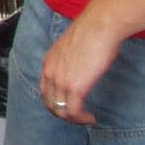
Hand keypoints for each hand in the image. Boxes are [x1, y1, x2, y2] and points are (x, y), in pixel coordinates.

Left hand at [38, 10, 123, 125]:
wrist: (100, 25)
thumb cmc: (92, 32)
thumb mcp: (72, 48)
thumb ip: (70, 60)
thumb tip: (79, 67)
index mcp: (49, 62)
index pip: (44, 90)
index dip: (56, 102)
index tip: (70, 105)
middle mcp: (51, 73)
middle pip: (50, 104)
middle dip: (64, 114)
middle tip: (79, 116)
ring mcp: (61, 81)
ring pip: (61, 111)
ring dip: (74, 119)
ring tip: (86, 119)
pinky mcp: (75, 87)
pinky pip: (73, 112)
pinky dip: (81, 119)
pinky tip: (91, 117)